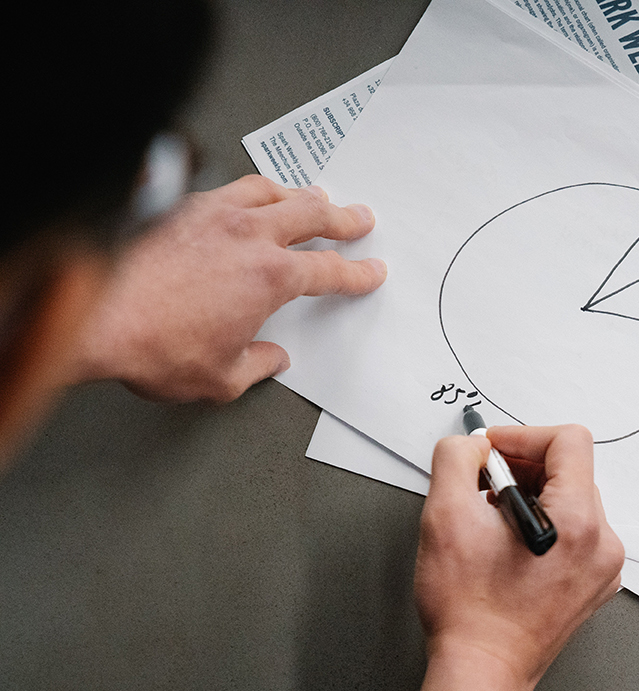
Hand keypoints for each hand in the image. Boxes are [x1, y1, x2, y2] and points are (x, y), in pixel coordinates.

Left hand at [76, 175, 384, 401]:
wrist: (91, 317)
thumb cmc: (151, 344)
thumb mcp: (220, 378)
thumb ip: (255, 365)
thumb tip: (270, 358)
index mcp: (270, 277)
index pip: (330, 271)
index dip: (357, 273)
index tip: (370, 271)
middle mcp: (247, 236)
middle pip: (311, 215)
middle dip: (342, 219)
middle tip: (358, 219)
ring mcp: (211, 214)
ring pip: (269, 190)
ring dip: (297, 194)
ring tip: (309, 196)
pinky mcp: (175, 207)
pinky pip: (226, 187)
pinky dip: (249, 190)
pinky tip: (245, 196)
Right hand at [398, 424, 624, 690]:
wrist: (481, 672)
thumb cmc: (468, 611)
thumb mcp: (444, 517)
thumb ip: (456, 460)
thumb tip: (472, 446)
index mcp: (578, 522)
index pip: (569, 442)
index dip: (523, 436)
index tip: (491, 452)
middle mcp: (602, 544)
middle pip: (572, 472)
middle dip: (524, 469)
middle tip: (483, 488)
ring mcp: (602, 568)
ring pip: (572, 502)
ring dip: (531, 498)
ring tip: (492, 523)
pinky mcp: (593, 586)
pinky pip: (575, 535)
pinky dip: (543, 527)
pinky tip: (508, 548)